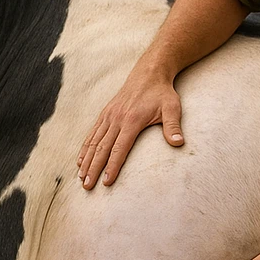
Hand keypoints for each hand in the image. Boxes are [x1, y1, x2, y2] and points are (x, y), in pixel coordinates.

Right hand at [77, 69, 183, 188]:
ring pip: (94, 142)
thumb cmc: (162, 93)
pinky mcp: (105, 113)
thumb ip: (173, 126)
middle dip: (94, 169)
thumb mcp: (172, 107)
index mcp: (132, 120)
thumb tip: (179, 143)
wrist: (149, 73)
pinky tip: (80, 160)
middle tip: (87, 186)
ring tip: (81, 178)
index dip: (112, 167)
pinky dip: (85, 148)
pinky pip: (92, 133)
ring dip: (86, 161)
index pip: (119, 149)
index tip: (106, 183)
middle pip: (102, 148)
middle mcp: (116, 118)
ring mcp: (109, 115)